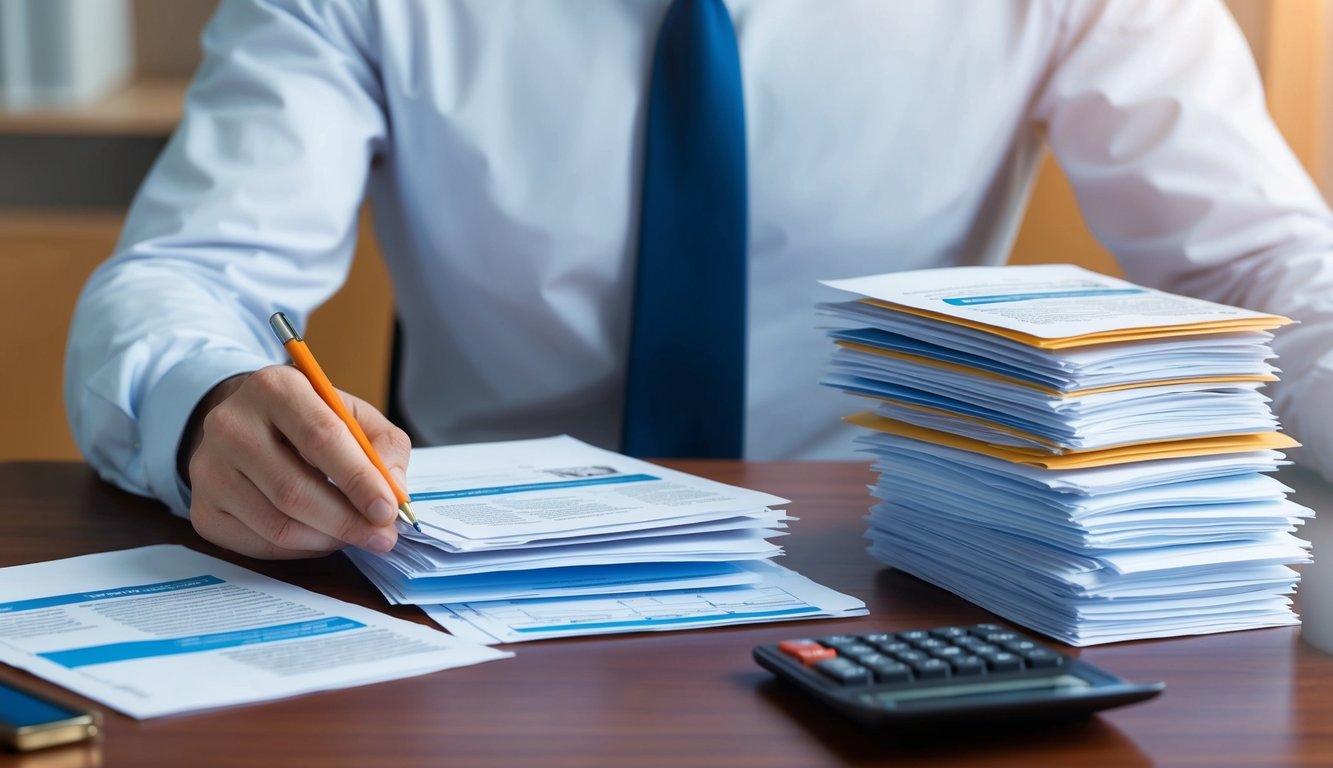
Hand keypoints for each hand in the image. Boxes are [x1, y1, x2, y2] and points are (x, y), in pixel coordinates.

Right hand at [179, 365, 411, 558]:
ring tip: (355, 535)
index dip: (359, 479)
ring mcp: (209, 469)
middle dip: (347, 521)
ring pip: (277, 524)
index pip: (321, 438)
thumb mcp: (352, 415)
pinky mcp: (203, 509)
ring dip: (327, 539)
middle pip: (294, 490)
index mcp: (275, 388)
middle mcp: (230, 425)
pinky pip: (259, 544)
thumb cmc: (309, 421)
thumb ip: (384, 446)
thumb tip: (394, 489)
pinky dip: (301, 550)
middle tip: (382, 537)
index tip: (388, 509)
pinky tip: (321, 536)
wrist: (247, 423)